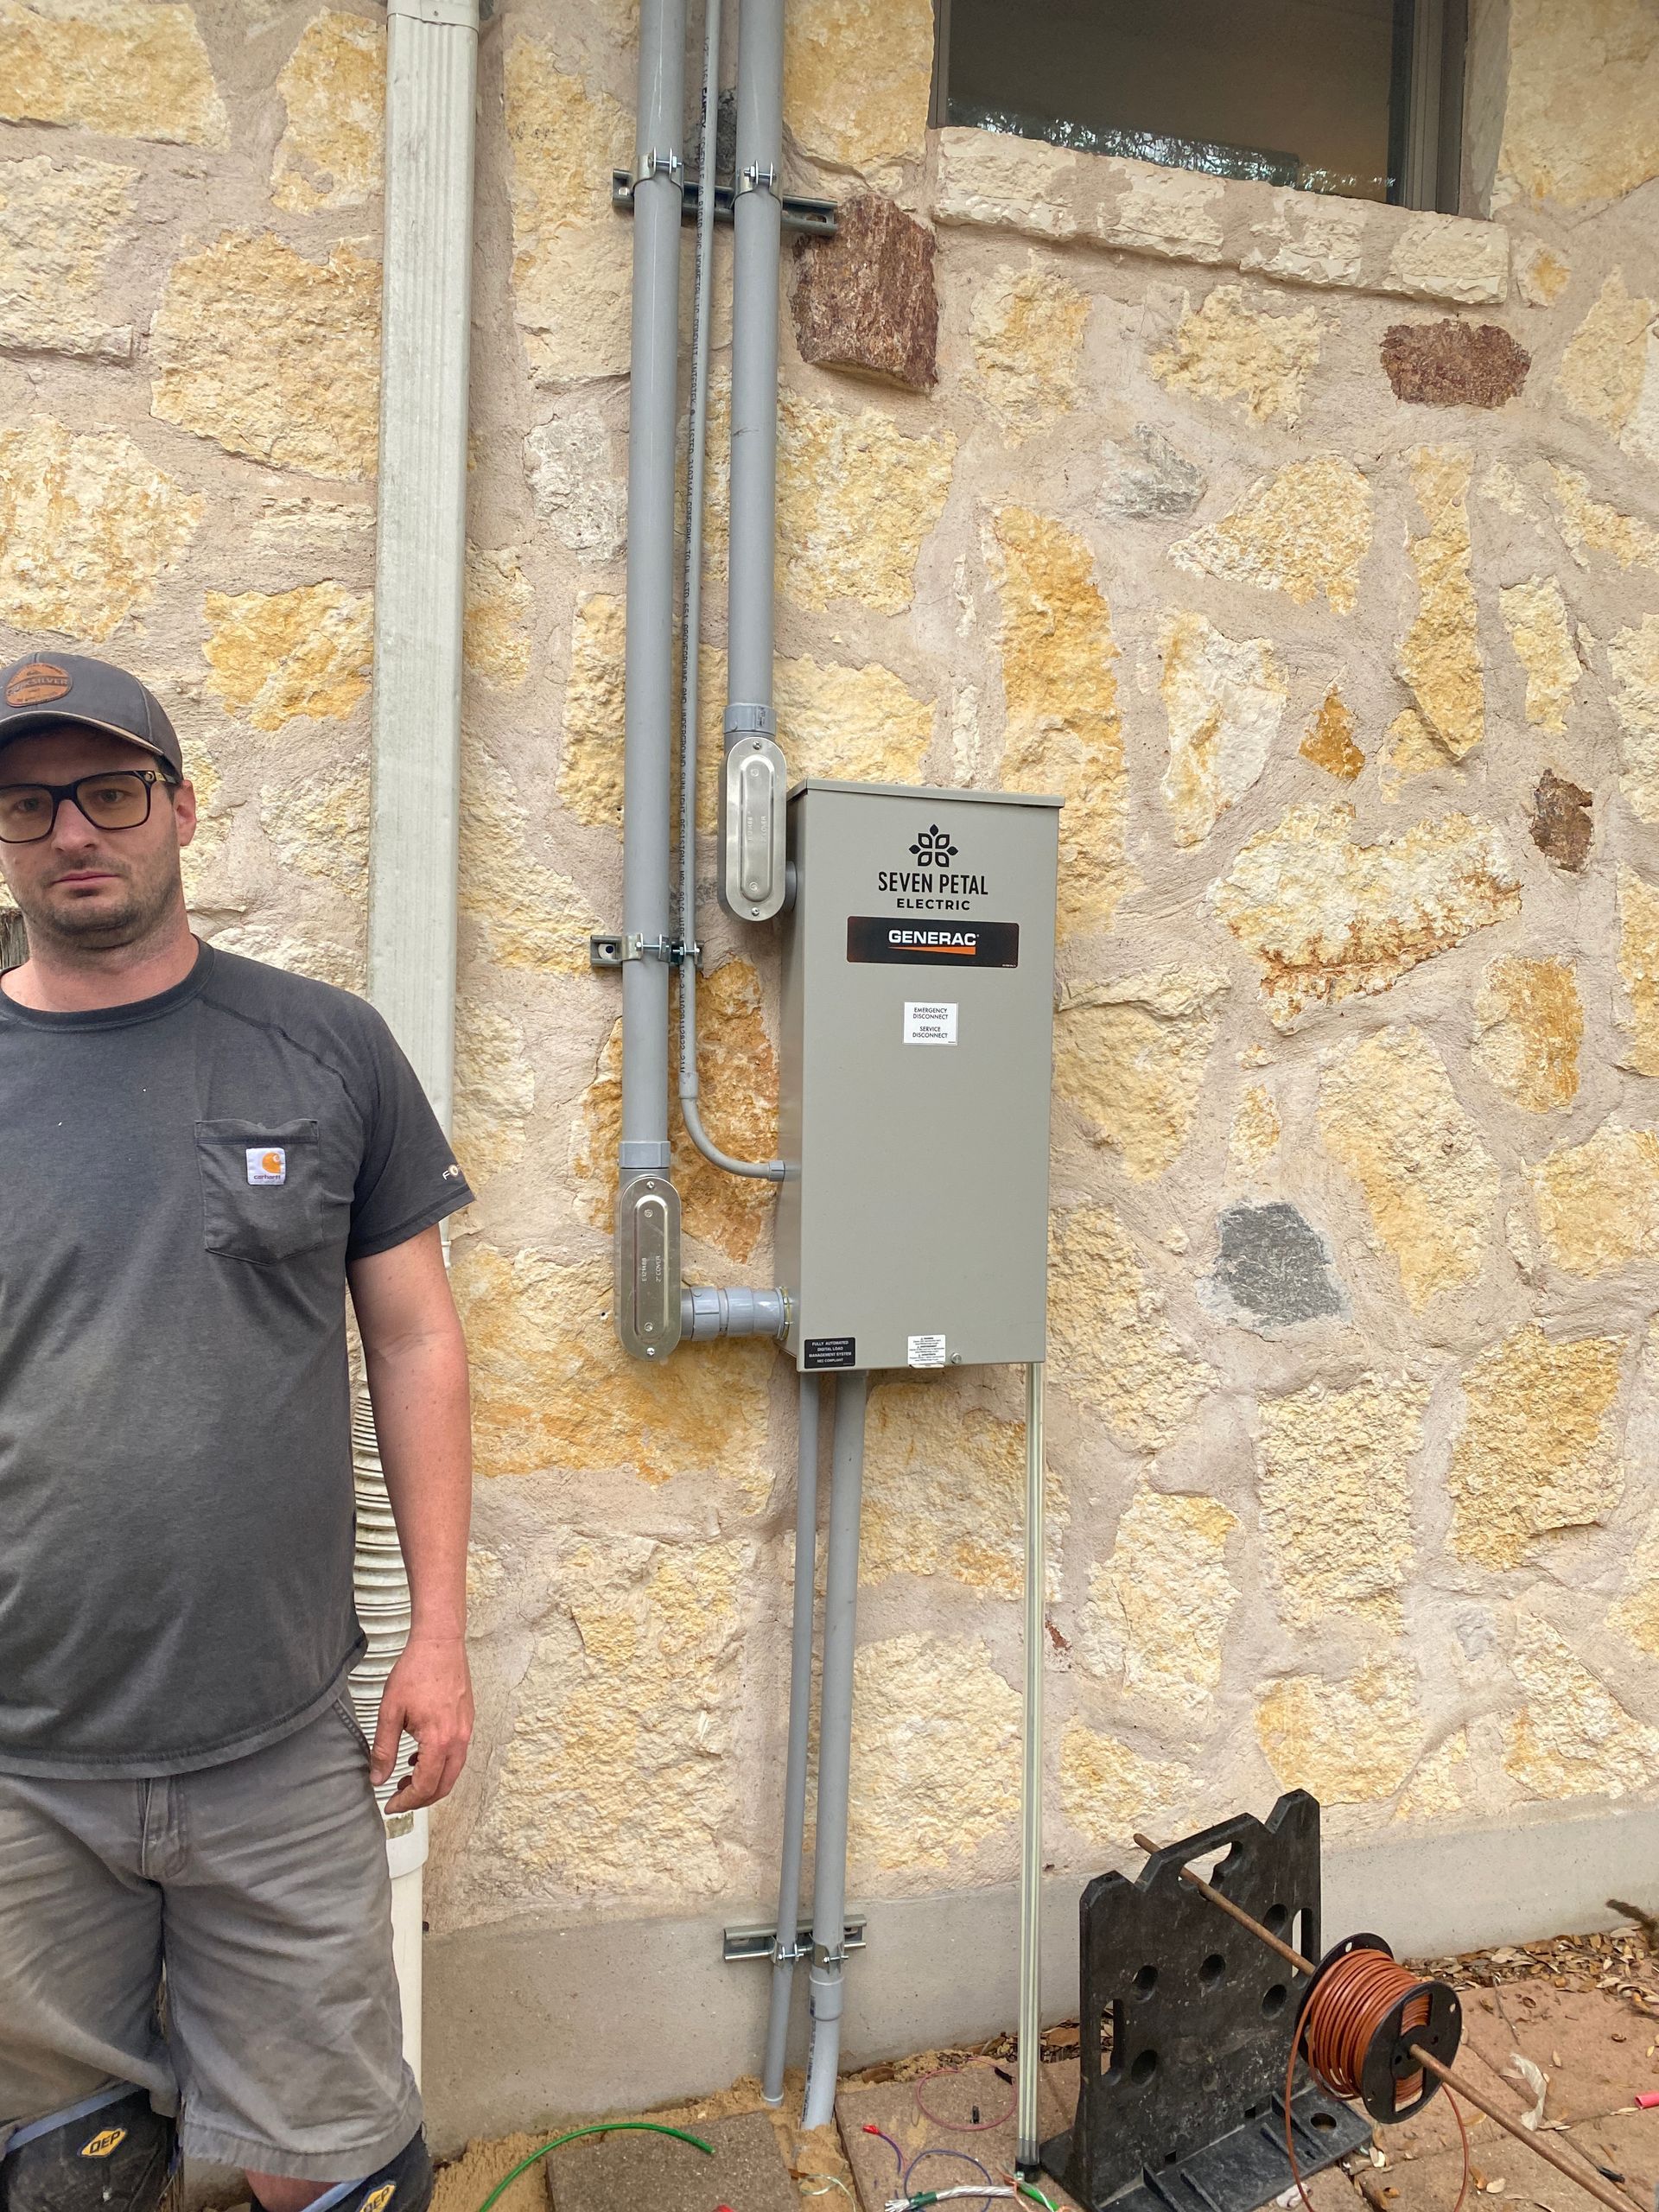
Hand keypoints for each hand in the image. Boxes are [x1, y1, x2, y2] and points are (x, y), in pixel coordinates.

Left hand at [372, 1632, 473, 1811]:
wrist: (440, 1643)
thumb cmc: (416, 1670)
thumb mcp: (391, 1711)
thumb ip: (384, 1749)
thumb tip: (378, 1778)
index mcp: (439, 1740)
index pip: (425, 1786)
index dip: (406, 1801)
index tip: (390, 1805)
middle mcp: (458, 1739)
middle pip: (444, 1785)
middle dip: (421, 1799)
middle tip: (398, 1799)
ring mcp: (466, 1730)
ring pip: (453, 1772)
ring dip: (431, 1782)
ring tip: (406, 1779)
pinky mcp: (467, 1721)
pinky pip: (456, 1754)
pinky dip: (440, 1765)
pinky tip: (420, 1757)